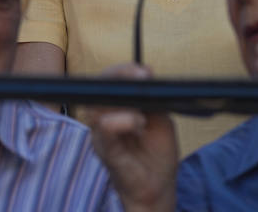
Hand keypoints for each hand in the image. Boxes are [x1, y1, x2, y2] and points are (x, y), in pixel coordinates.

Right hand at [82, 64, 178, 211]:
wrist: (157, 187)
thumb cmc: (156, 153)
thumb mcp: (160, 118)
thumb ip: (151, 99)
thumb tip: (146, 77)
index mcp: (113, 107)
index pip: (108, 80)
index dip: (123, 71)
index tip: (145, 71)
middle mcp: (101, 118)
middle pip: (98, 88)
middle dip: (120, 77)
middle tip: (143, 76)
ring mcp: (100, 134)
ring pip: (98, 106)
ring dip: (123, 101)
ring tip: (144, 109)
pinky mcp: (105, 150)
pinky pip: (104, 128)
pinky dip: (121, 121)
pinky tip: (138, 122)